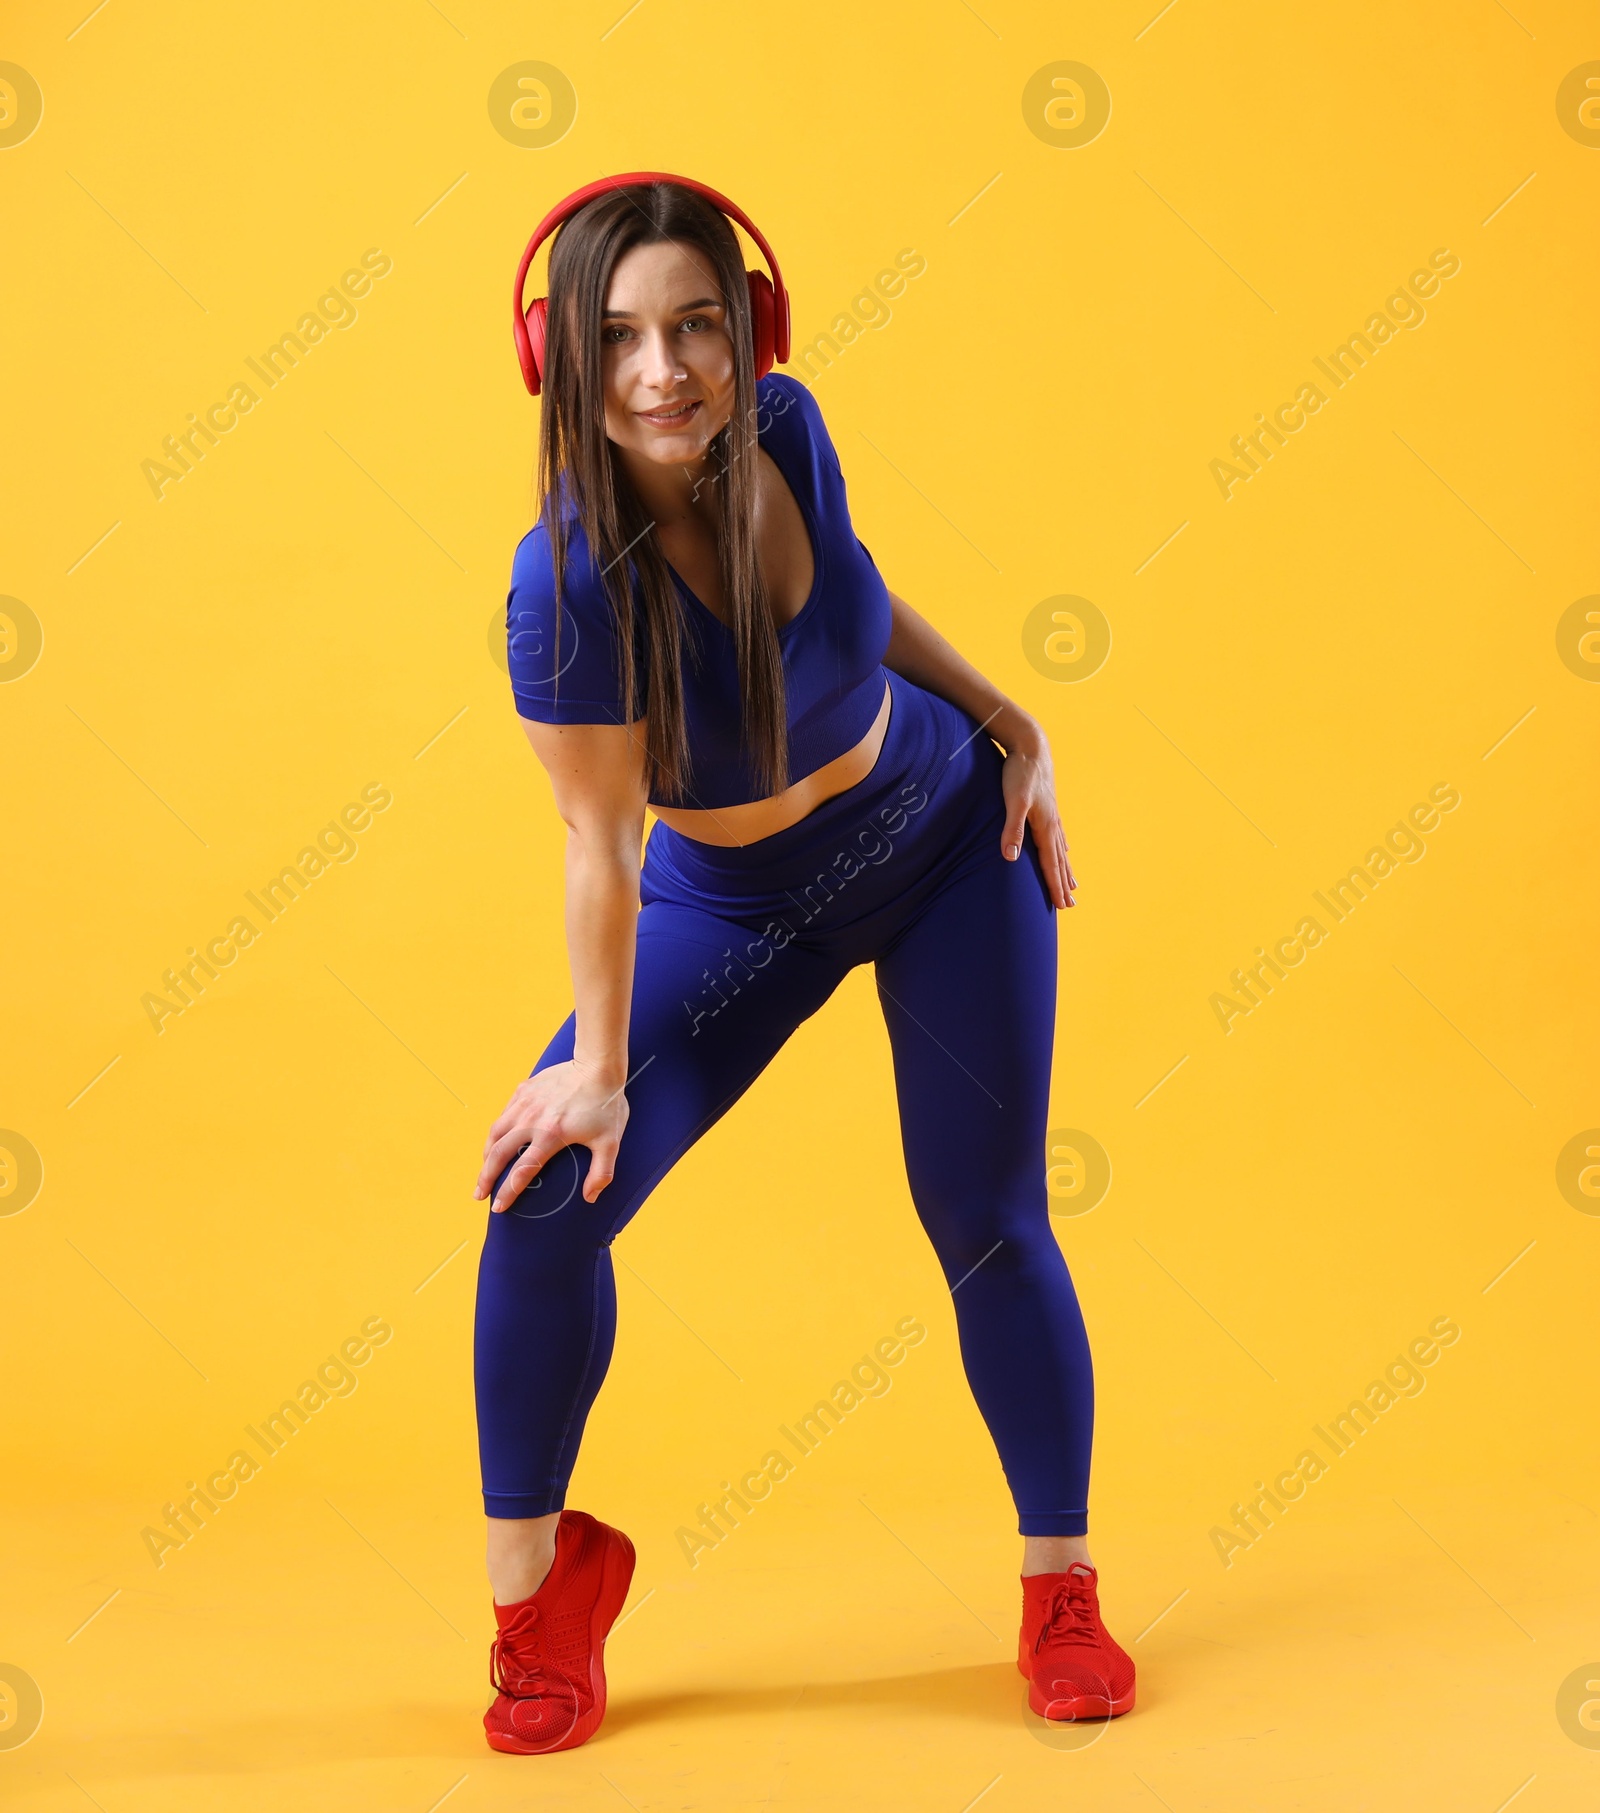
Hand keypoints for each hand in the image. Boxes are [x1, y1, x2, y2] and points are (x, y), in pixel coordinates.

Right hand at [474, 1058, 629, 1213]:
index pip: (521, 1171)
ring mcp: (524, 1103)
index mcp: (550, 1135)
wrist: (598, 1066)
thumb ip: (601, 1173)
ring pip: (495, 1132)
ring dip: (486, 1155)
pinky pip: (504, 1114)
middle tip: (479, 1195)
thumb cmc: (606, 1105)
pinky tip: (497, 1141)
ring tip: (484, 1171)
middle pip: (498, 1154)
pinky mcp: (523, 1089)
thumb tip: (590, 1198)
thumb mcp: (610, 1142)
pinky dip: (497, 1131)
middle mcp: (531, 1120)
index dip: (507, 1192)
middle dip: (485, 1178)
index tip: (498, 1207)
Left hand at [998, 725, 1076, 909]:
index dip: (1055, 887)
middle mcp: (1053, 824)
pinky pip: (1058, 835)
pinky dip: (1062, 848)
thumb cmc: (1019, 772)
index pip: (1051, 865)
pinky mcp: (1047, 807)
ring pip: (1061, 849)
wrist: (1030, 745)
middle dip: (1064, 884)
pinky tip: (1065, 850)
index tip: (1062, 906)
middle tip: (1070, 906)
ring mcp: (1052, 815)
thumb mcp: (1013, 801)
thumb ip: (1012, 829)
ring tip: (1073, 885)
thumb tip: (1011, 858)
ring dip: (1066, 869)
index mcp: (1045, 826)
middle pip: (1059, 861)